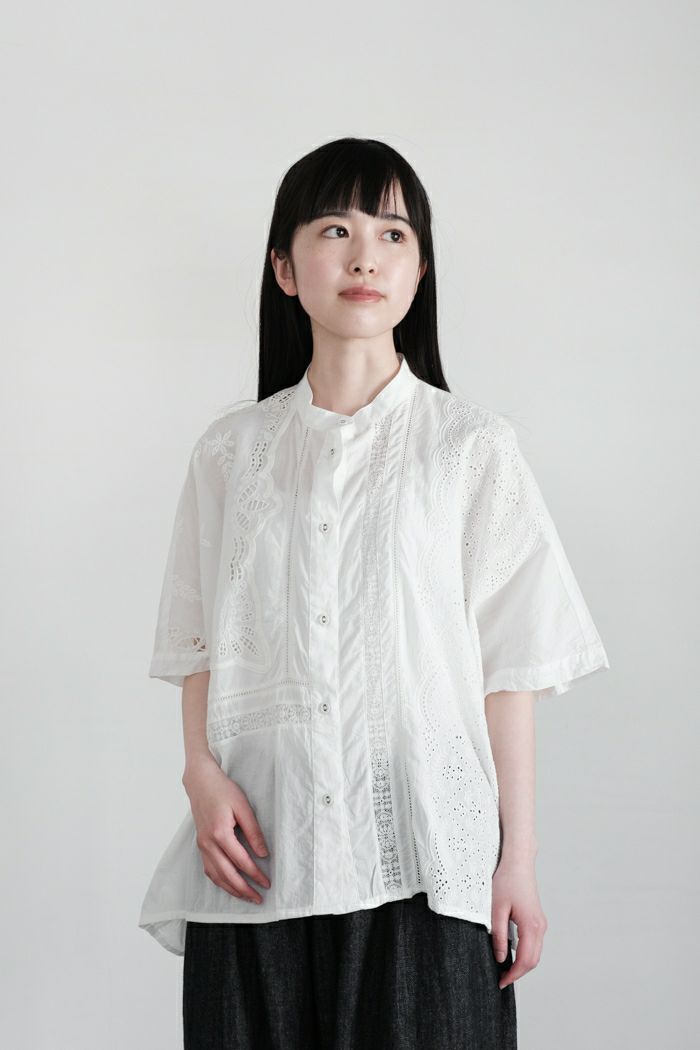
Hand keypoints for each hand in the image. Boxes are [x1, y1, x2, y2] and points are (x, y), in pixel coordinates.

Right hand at [182, 756, 271, 903]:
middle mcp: (208, 844)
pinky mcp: (200, 845)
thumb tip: (263, 853)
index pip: (241, 861)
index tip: (267, 883)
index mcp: (220, 834)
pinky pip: (209, 869)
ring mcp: (202, 846)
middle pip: (227, 875)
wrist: (200, 782)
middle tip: (258, 898)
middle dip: (244, 889)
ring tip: (246, 897)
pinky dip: (219, 881)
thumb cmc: (223, 791)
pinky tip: (228, 885)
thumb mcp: (243, 807)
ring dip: (231, 889)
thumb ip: (254, 831)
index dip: (255, 874)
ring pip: (216, 876)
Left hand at [491, 853, 546, 989]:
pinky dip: (525, 953)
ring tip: (504, 968)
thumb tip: (501, 958)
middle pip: (533, 961)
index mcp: (531, 926)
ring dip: (522, 964)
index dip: (513, 975)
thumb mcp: (496, 909)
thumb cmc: (506, 880)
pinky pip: (534, 943)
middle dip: (518, 973)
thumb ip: (499, 936)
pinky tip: (511, 953)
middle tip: (501, 979)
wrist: (518, 861)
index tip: (500, 982)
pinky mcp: (537, 919)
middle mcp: (540, 927)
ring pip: (535, 953)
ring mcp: (541, 923)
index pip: (525, 961)